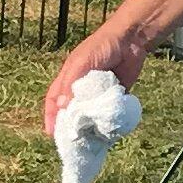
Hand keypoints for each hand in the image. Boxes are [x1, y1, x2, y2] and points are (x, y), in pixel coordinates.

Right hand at [42, 21, 143, 137]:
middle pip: (72, 111)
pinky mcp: (115, 96)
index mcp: (69, 78)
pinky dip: (107, 121)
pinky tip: (107, 133)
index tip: (51, 133)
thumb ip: (71, 84)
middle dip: (71, 126)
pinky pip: (109, 112)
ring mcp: (99, 93)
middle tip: (72, 142)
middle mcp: (82, 87)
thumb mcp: (82, 63)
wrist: (131, 40)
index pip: (55, 100)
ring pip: (91, 114)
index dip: (51, 116)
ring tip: (89, 142)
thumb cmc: (101, 46)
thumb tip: (62, 107)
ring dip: (90, 126)